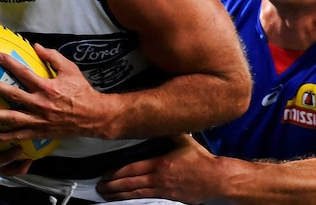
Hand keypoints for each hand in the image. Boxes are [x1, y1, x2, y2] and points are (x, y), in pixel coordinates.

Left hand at [0, 43, 109, 142]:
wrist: (93, 116)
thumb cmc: (82, 91)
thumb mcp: (70, 69)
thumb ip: (53, 57)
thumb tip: (36, 46)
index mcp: (47, 87)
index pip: (24, 73)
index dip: (9, 63)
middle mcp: (40, 104)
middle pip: (13, 95)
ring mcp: (39, 120)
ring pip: (11, 118)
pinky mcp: (39, 132)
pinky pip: (19, 135)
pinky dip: (4, 137)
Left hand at [97, 134, 217, 203]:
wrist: (216, 178)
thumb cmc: (200, 159)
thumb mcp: (184, 140)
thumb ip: (169, 130)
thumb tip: (158, 118)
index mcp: (159, 163)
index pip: (132, 168)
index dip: (116, 172)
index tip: (105, 174)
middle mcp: (158, 178)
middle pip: (130, 183)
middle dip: (113, 185)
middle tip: (99, 187)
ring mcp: (162, 190)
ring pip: (135, 193)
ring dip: (119, 194)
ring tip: (106, 195)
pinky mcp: (168, 197)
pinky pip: (145, 198)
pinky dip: (132, 199)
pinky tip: (124, 199)